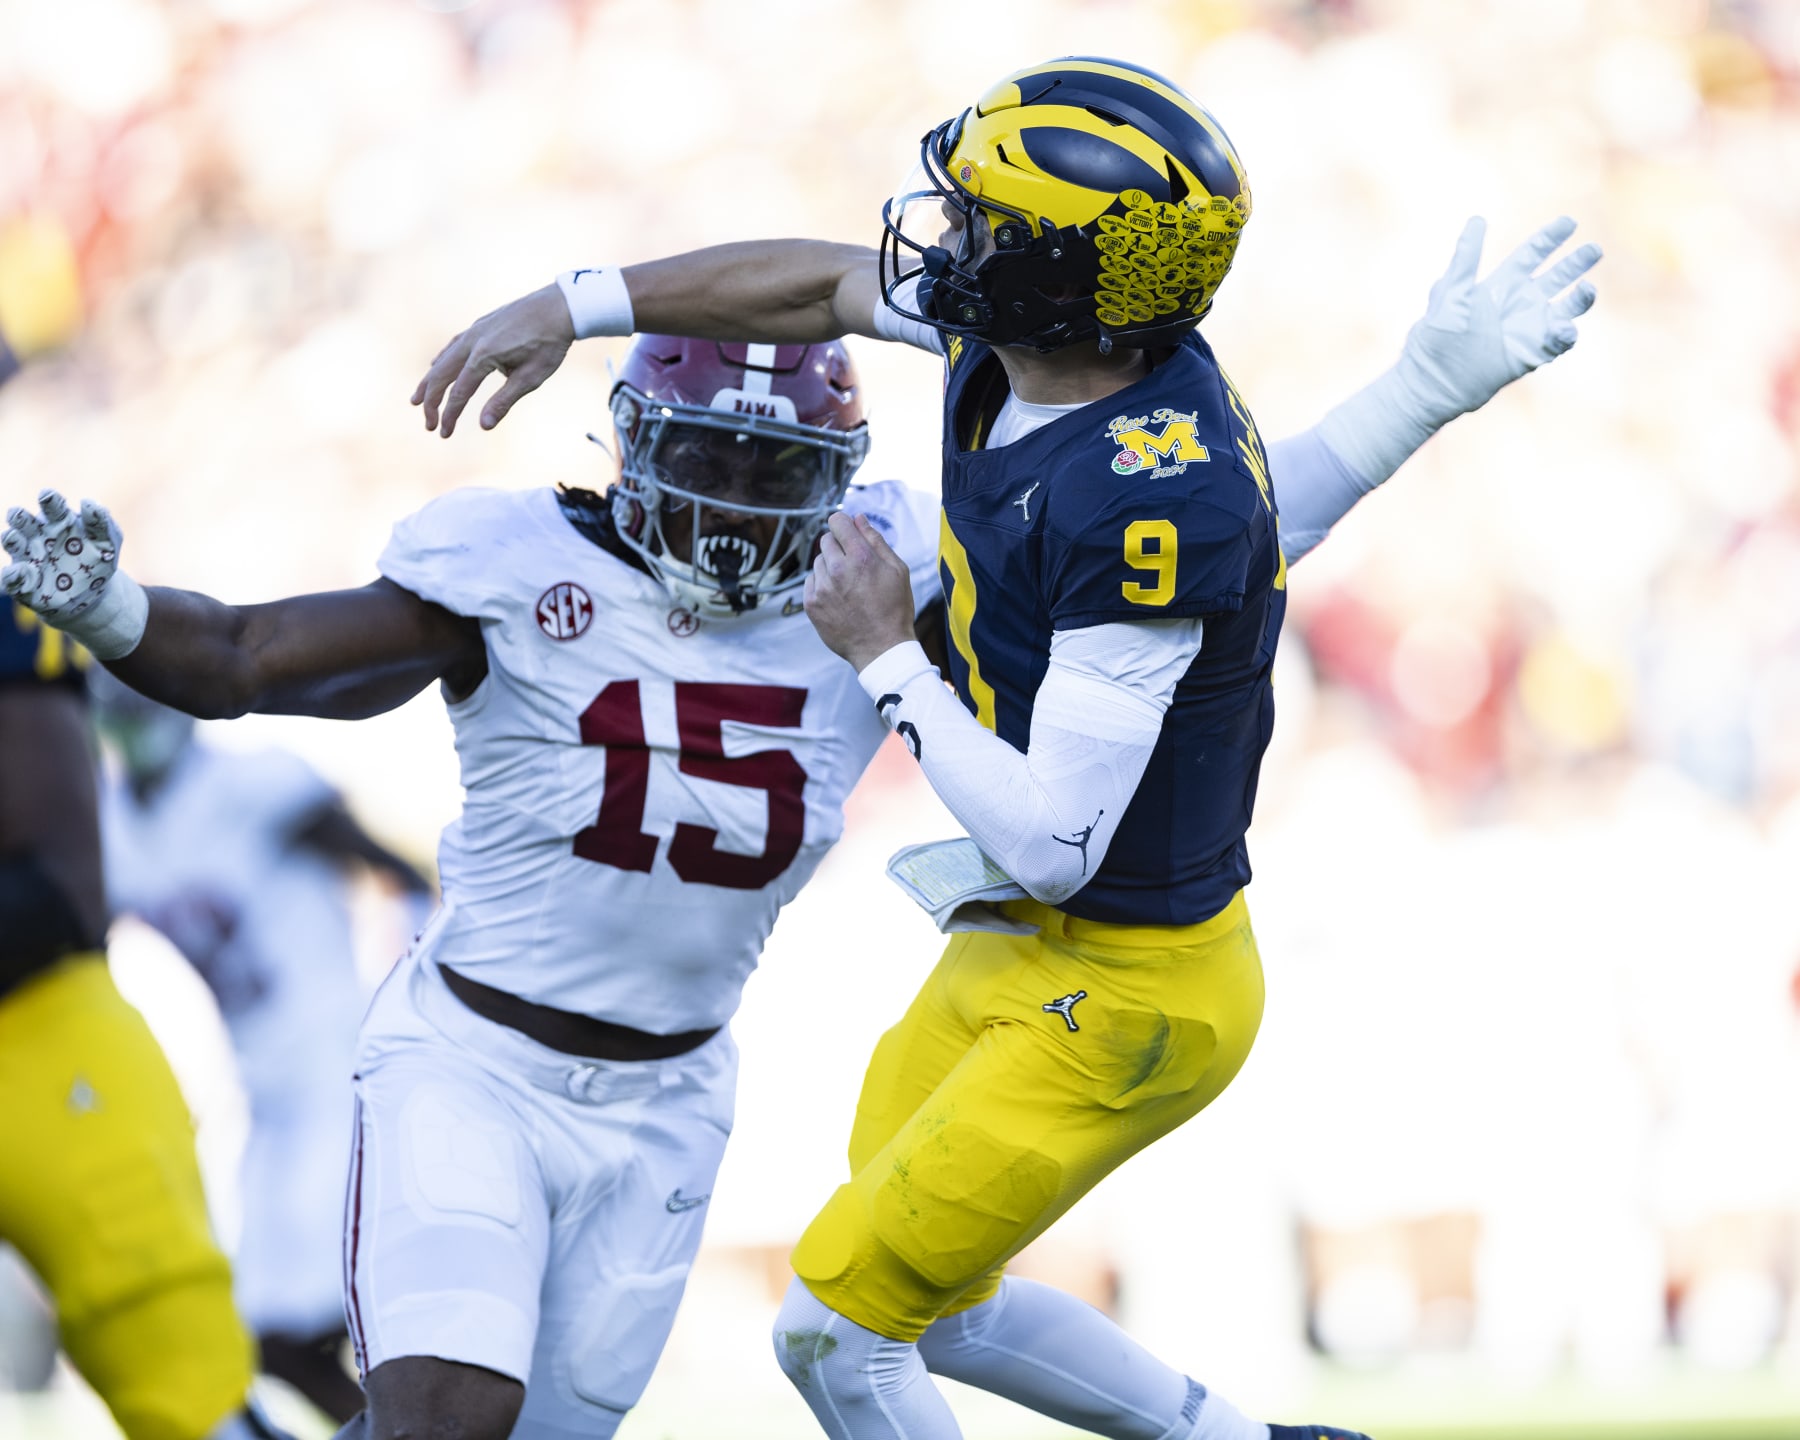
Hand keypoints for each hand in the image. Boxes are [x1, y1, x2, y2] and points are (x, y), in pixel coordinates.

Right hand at [3, 489, 121, 622]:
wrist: (93, 592)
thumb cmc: (98, 559)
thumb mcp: (108, 541)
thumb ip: (101, 523)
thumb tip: (88, 502)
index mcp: (58, 519)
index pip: (52, 505)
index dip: (49, 499)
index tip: (47, 495)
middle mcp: (36, 534)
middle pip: (22, 519)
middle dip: (19, 516)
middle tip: (18, 514)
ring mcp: (26, 556)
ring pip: (12, 542)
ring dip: (11, 539)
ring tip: (15, 538)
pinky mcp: (21, 580)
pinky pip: (11, 577)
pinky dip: (13, 574)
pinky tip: (23, 571)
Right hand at [411, 284, 574, 437]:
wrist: (559, 307)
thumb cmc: (549, 344)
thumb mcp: (531, 377)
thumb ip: (504, 400)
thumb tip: (484, 426)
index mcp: (484, 356)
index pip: (459, 392)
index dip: (450, 415)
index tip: (444, 433)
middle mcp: (472, 341)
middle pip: (441, 375)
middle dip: (432, 402)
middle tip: (428, 424)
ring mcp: (474, 330)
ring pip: (442, 359)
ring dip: (429, 381)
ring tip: (417, 399)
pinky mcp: (480, 325)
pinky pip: (452, 345)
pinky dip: (440, 360)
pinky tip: (435, 365)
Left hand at [804, 512, 917, 670]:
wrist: (882, 649)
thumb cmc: (894, 610)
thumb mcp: (897, 570)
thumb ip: (875, 540)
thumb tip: (858, 518)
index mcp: (861, 557)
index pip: (837, 522)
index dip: (843, 525)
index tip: (848, 533)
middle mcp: (838, 570)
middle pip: (826, 540)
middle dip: (839, 547)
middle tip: (854, 566)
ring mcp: (822, 588)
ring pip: (818, 562)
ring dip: (831, 567)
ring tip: (849, 586)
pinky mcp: (812, 604)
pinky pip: (811, 582)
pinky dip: (822, 585)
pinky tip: (839, 598)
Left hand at [1397, 215, 1601, 421]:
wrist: (1436, 379)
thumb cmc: (1439, 335)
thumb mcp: (1452, 291)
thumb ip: (1466, 257)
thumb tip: (1477, 219)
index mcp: (1502, 284)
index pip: (1533, 253)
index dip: (1551, 237)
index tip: (1570, 221)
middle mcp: (1521, 302)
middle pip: (1558, 275)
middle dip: (1577, 262)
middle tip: (1594, 249)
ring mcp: (1529, 328)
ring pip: (1568, 306)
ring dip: (1582, 296)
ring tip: (1587, 288)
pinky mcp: (1533, 353)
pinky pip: (1559, 342)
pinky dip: (1566, 334)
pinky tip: (1564, 328)